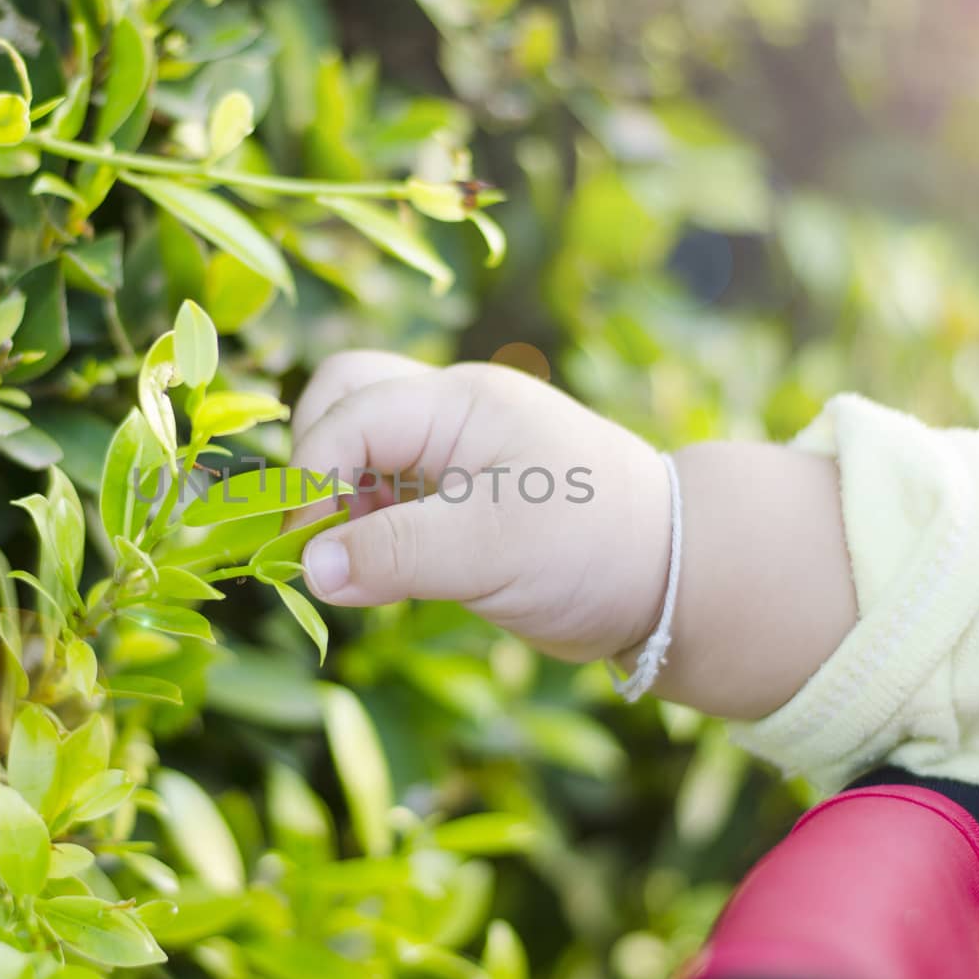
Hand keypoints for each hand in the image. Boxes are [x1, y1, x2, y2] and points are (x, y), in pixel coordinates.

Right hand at [287, 350, 671, 663]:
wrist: (672, 578)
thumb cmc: (594, 549)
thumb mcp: (492, 552)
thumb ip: (395, 555)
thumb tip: (308, 570)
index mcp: (460, 403)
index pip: (348, 415)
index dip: (310, 478)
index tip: (305, 553)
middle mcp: (450, 413)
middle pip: (342, 400)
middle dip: (315, 465)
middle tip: (321, 540)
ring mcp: (452, 451)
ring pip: (358, 444)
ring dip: (338, 497)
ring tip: (355, 562)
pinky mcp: (456, 495)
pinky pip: (383, 489)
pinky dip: (365, 523)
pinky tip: (382, 569)